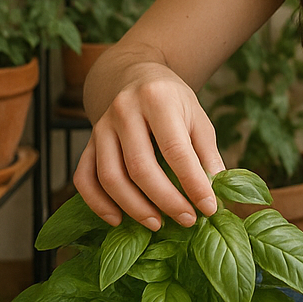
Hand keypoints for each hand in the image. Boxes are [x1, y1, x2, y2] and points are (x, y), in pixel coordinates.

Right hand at [72, 62, 224, 229]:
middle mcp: (124, 111)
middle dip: (165, 200)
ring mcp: (101, 126)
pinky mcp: (88, 142)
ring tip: (157, 224)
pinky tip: (118, 219)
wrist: (136, 76)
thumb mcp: (197, 117)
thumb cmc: (173, 101)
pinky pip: (84, 178)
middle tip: (187, 220)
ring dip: (134, 207)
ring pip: (110, 176)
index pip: (175, 149)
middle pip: (140, 166)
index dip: (193, 183)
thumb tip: (218, 191)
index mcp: (158, 99)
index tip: (208, 208)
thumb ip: (207, 153)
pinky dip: (98, 203)